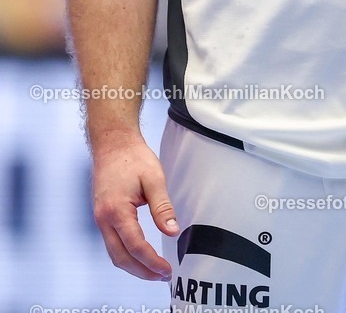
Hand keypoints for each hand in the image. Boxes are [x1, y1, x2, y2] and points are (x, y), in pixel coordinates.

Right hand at [92, 131, 178, 280]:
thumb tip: (172, 232)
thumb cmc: (133, 157)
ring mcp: (100, 218)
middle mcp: (103, 219)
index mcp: (116, 211)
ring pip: (114, 253)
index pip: (135, 246)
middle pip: (121, 257)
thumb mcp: (154, 178)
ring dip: (133, 266)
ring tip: (154, 270)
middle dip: (142, 271)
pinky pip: (112, 243)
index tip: (167, 269)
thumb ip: (162, 207)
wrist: (113, 142)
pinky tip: (140, 255)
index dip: (151, 262)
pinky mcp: (102, 215)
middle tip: (163, 275)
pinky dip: (126, 254)